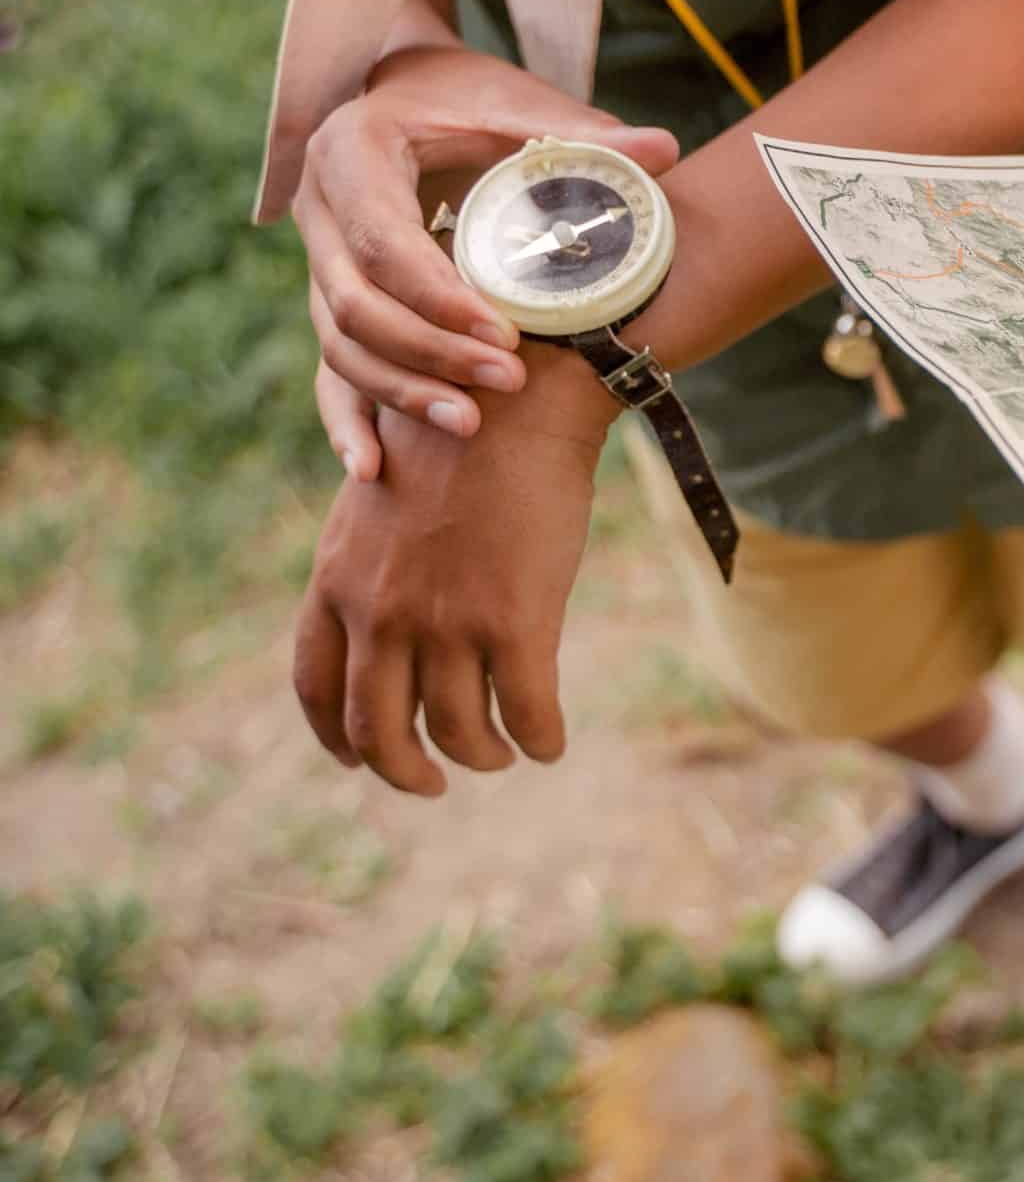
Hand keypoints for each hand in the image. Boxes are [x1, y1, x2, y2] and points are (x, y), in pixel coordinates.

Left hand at [291, 347, 619, 795]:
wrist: (517, 398)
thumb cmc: (458, 436)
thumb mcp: (377, 498)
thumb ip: (368, 564)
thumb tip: (384, 617)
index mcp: (337, 581)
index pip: (316, 687)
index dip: (336, 736)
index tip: (359, 757)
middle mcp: (381, 612)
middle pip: (375, 730)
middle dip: (405, 771)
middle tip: (435, 783)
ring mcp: (447, 621)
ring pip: (457, 732)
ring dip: (482, 755)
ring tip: (502, 753)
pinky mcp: (516, 622)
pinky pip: (527, 713)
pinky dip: (539, 740)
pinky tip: (550, 743)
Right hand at [297, 45, 678, 472]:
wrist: (405, 89)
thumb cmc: (469, 95)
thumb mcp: (520, 104)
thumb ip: (586, 135)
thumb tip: (665, 150)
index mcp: (352, 154)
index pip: (384, 243)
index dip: (441, 298)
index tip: (507, 335)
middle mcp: (317, 210)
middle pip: (356, 305)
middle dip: (431, 353)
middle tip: (509, 380)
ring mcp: (315, 261)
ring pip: (339, 344)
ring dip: (401, 391)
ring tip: (472, 423)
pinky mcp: (327, 299)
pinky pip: (326, 368)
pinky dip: (345, 420)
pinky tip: (373, 471)